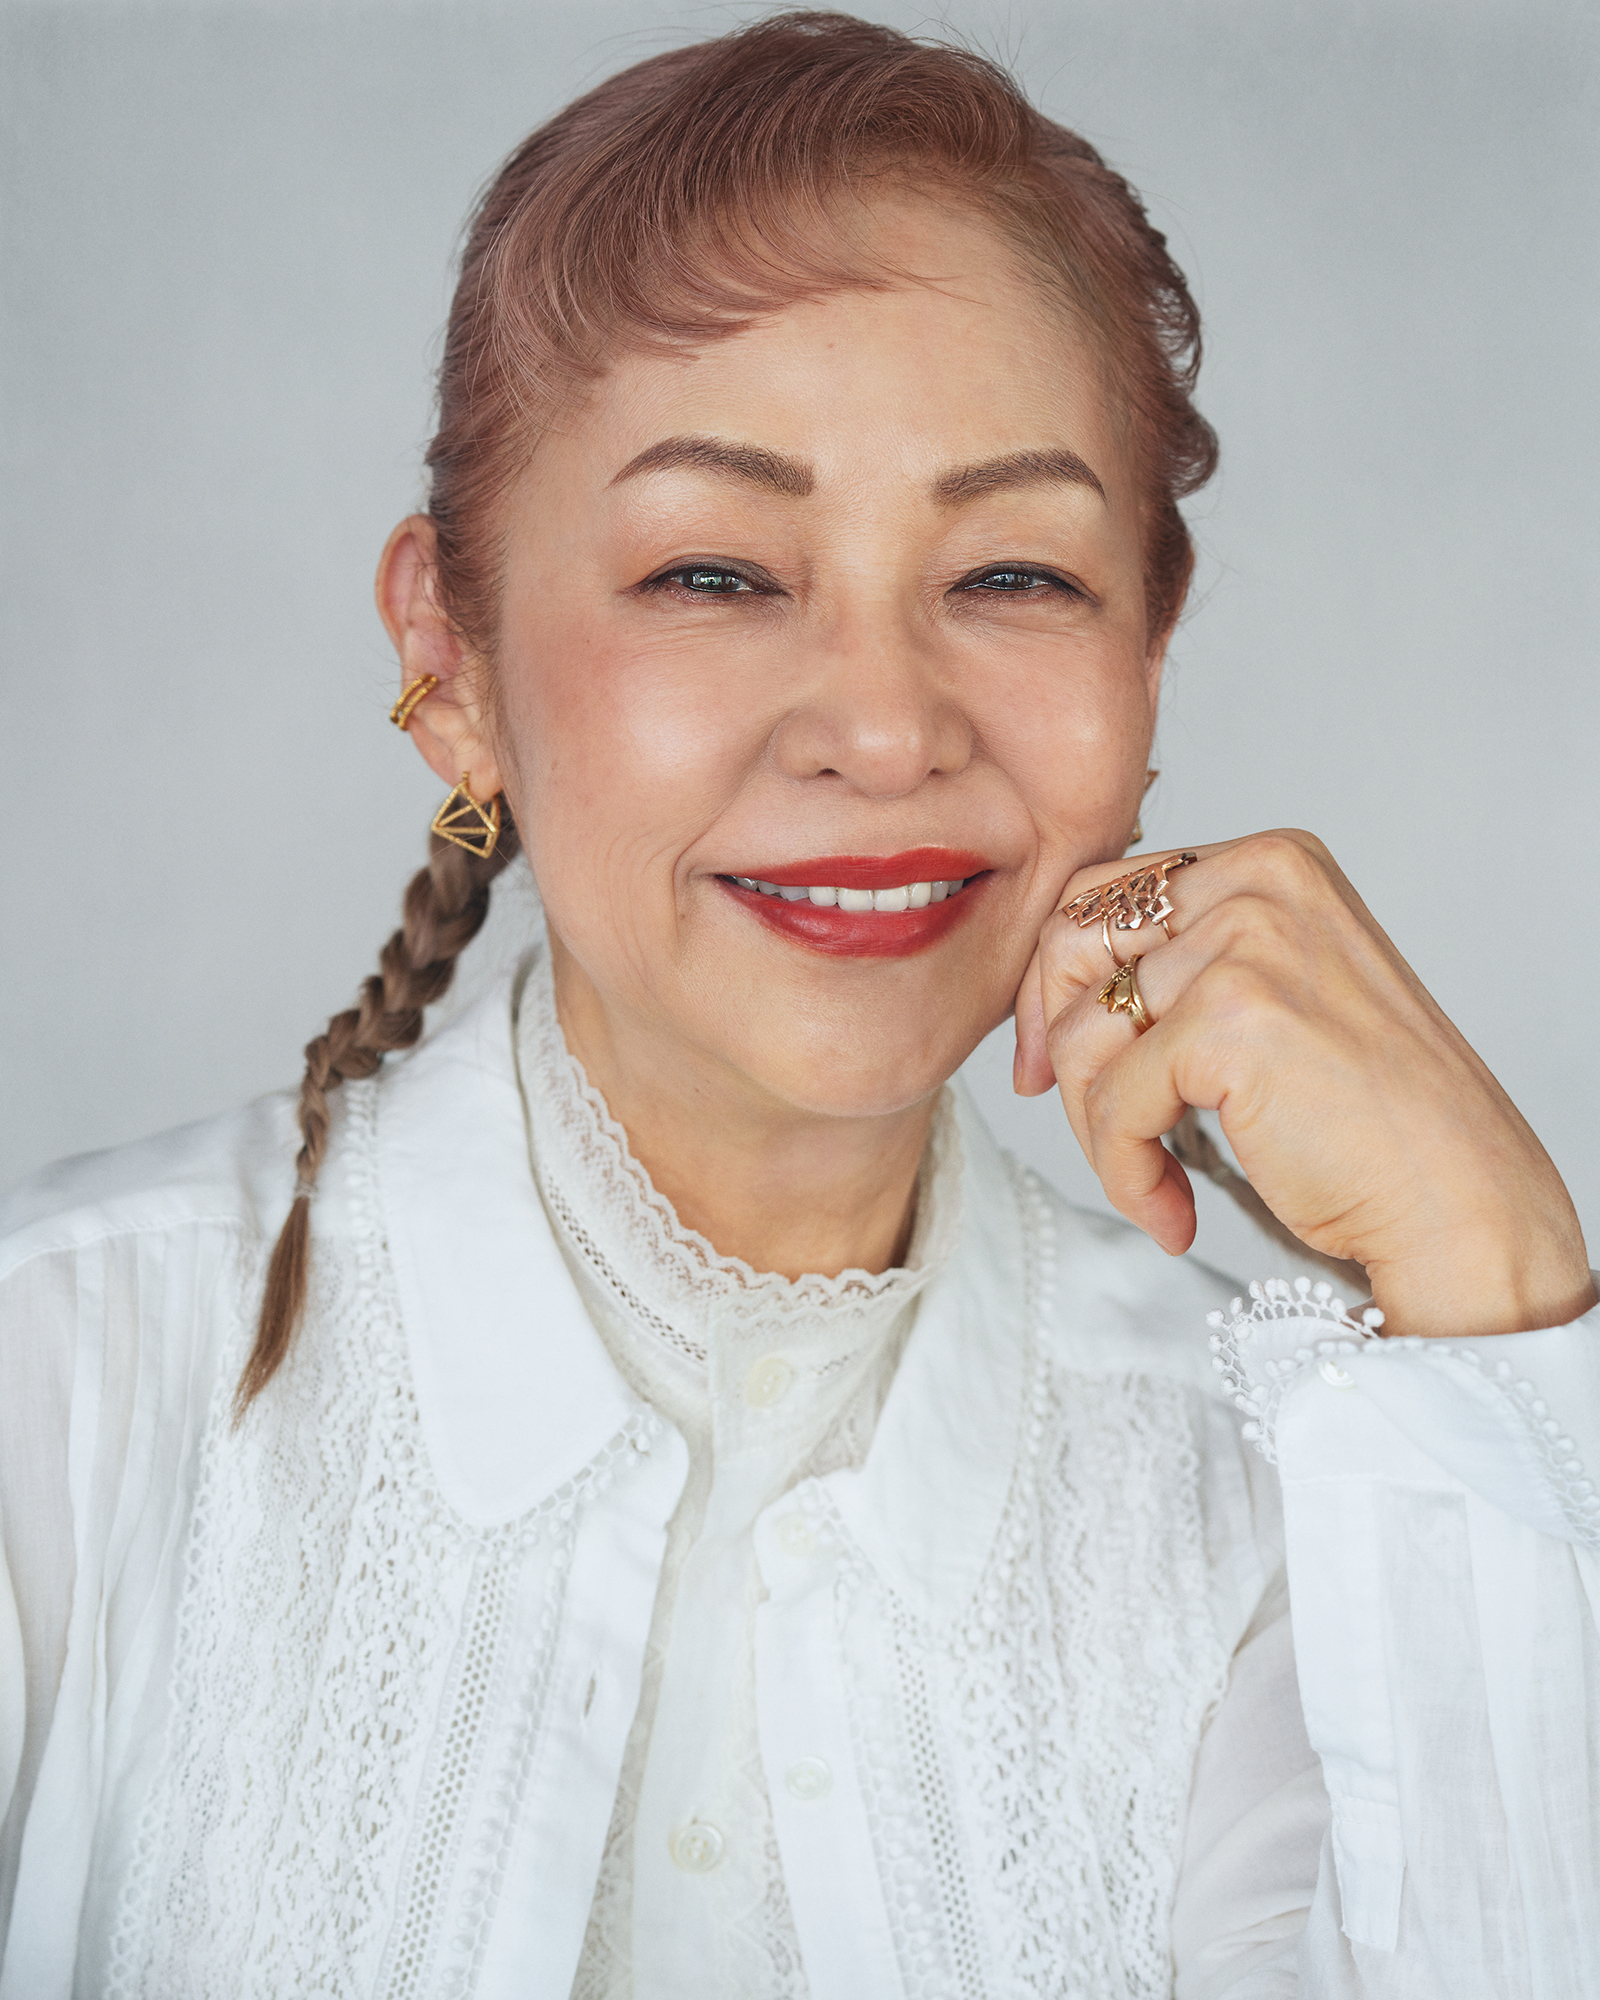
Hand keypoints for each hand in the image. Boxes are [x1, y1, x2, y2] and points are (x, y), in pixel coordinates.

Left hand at [1013, 830, 1595, 1338]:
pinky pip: (1113, 1104)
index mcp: (1272, 862)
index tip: (1051, 1061)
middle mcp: (1260, 883)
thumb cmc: (1367, 1120)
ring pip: (1085, 1034)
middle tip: (1084, 1124)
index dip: (1055, 983)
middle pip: (1073, 944)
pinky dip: (1126, 1172)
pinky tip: (1171, 1212)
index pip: (1101, 892)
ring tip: (1151, 1185)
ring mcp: (1248, 945)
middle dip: (1058, 1046)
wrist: (1458, 1200)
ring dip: (1099, 1129)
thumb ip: (1181, 968)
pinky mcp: (1231, 1021)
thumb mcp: (1273, 999)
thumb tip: (1049, 997)